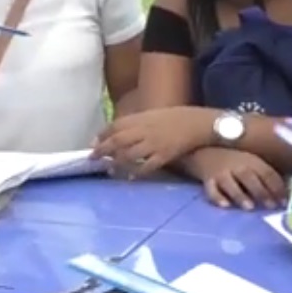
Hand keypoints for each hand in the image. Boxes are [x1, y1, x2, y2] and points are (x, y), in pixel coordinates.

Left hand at [92, 106, 208, 175]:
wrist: (198, 123)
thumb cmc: (174, 118)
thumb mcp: (152, 115)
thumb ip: (135, 123)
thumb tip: (117, 132)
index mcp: (140, 118)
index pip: (115, 126)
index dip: (101, 135)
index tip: (92, 144)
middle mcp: (144, 130)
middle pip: (117, 140)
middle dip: (102, 150)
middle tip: (92, 158)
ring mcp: (154, 143)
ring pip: (129, 154)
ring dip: (116, 163)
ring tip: (109, 169)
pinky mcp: (165, 155)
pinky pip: (148, 166)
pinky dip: (137, 172)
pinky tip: (129, 178)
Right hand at [183, 147, 284, 209]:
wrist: (202, 150)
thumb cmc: (233, 160)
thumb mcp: (251, 161)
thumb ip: (266, 175)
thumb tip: (289, 191)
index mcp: (251, 160)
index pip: (267, 173)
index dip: (277, 187)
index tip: (285, 202)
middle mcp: (236, 165)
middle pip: (250, 178)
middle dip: (261, 192)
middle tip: (271, 206)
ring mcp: (220, 172)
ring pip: (230, 184)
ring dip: (240, 195)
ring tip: (249, 207)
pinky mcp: (207, 179)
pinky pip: (211, 189)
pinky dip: (217, 197)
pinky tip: (224, 205)